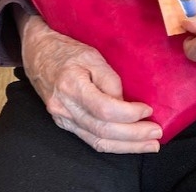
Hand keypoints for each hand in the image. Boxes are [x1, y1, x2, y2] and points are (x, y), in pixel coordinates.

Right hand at [18, 14, 161, 152]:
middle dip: (133, 136)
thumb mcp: (91, 54)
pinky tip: (128, 144)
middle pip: (103, 130)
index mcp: (71, 85)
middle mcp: (64, 107)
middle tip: (157, 135)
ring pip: (97, 141)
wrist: (38, 53)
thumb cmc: (67, 50)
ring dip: (126, 146)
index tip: (148, 110)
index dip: (129, 114)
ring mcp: (63, 119)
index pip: (104, 109)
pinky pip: (90, 140)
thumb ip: (109, 78)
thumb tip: (125, 101)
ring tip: (149, 145)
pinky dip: (112, 144)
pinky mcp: (64, 123)